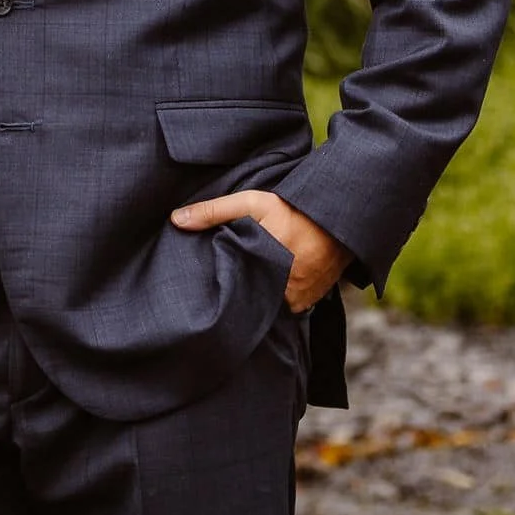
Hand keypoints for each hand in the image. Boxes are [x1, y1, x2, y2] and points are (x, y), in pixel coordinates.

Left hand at [171, 190, 351, 313]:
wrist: (339, 221)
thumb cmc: (292, 210)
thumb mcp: (251, 203)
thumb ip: (213, 211)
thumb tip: (175, 220)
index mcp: (262, 269)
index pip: (229, 290)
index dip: (218, 287)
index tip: (208, 283)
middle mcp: (279, 293)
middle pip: (247, 301)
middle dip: (237, 294)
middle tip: (225, 285)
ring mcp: (296, 303)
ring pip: (266, 307)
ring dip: (258, 299)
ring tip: (246, 287)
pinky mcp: (307, 306)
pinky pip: (284, 310)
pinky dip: (276, 302)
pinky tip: (267, 289)